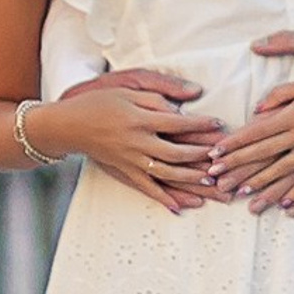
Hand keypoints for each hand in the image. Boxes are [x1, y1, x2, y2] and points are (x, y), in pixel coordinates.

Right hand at [42, 68, 223, 209]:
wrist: (69, 124)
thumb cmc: (99, 100)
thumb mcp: (129, 86)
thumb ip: (161, 91)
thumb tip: (193, 94)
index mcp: (140, 118)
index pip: (177, 124)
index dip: (200, 126)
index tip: (219, 126)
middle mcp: (137, 142)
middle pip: (176, 154)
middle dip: (203, 158)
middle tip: (224, 161)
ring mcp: (130, 160)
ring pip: (166, 174)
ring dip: (191, 181)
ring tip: (212, 185)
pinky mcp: (124, 171)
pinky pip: (146, 188)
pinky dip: (164, 198)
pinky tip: (180, 207)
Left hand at [209, 39, 293, 214]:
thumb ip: (280, 93)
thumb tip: (257, 108)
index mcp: (293, 114)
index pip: (255, 132)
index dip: (234, 143)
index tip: (214, 153)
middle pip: (263, 154)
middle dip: (237, 166)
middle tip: (216, 178)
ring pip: (284, 171)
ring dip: (261, 184)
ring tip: (242, 194)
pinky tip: (286, 204)